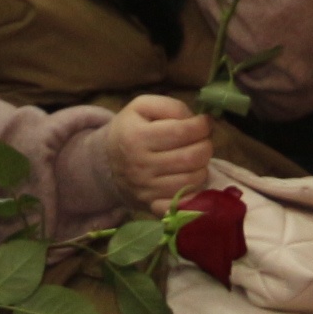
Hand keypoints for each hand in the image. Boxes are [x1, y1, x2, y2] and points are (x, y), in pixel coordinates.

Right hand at [102, 94, 211, 209]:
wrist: (107, 163)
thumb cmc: (131, 130)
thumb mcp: (142, 107)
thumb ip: (170, 107)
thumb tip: (197, 120)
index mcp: (136, 137)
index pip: (183, 131)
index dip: (202, 125)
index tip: (203, 122)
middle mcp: (140, 165)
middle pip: (192, 157)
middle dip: (205, 145)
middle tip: (202, 140)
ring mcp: (147, 189)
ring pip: (193, 179)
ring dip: (203, 166)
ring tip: (195, 157)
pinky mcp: (153, 206)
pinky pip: (185, 203)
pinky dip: (195, 191)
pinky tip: (190, 178)